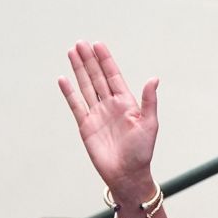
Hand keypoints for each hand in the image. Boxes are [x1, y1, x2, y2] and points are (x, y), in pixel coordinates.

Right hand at [58, 41, 158, 196]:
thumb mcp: (149, 124)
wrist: (127, 175)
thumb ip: (149, 101)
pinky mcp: (85, 126)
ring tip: (71, 52)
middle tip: (80, 43)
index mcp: (126, 103)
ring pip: (85, 87)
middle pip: (97, 77)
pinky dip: (69, 92)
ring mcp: (97, 115)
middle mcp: (110, 106)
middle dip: (89, 60)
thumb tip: (154, 78)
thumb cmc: (142, 152)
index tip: (98, 44)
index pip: (113, 76)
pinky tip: (63, 79)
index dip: (106, 60)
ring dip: (78, 70)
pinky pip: (76, 105)